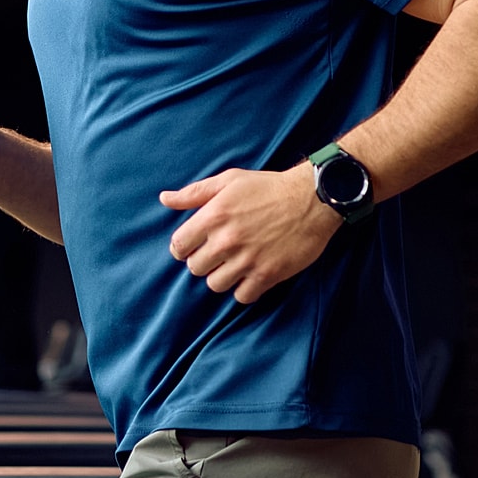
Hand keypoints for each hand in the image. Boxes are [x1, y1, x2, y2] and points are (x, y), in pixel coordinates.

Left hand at [160, 165, 340, 305]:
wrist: (312, 199)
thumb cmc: (268, 187)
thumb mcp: (229, 181)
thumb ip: (194, 193)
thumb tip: (164, 199)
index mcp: (213, 216)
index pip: (178, 246)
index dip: (183, 248)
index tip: (194, 246)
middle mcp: (226, 240)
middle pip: (196, 268)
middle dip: (204, 261)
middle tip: (219, 253)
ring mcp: (247, 260)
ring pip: (216, 284)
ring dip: (222, 276)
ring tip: (235, 264)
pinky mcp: (267, 275)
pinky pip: (242, 296)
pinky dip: (244, 289)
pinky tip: (251, 275)